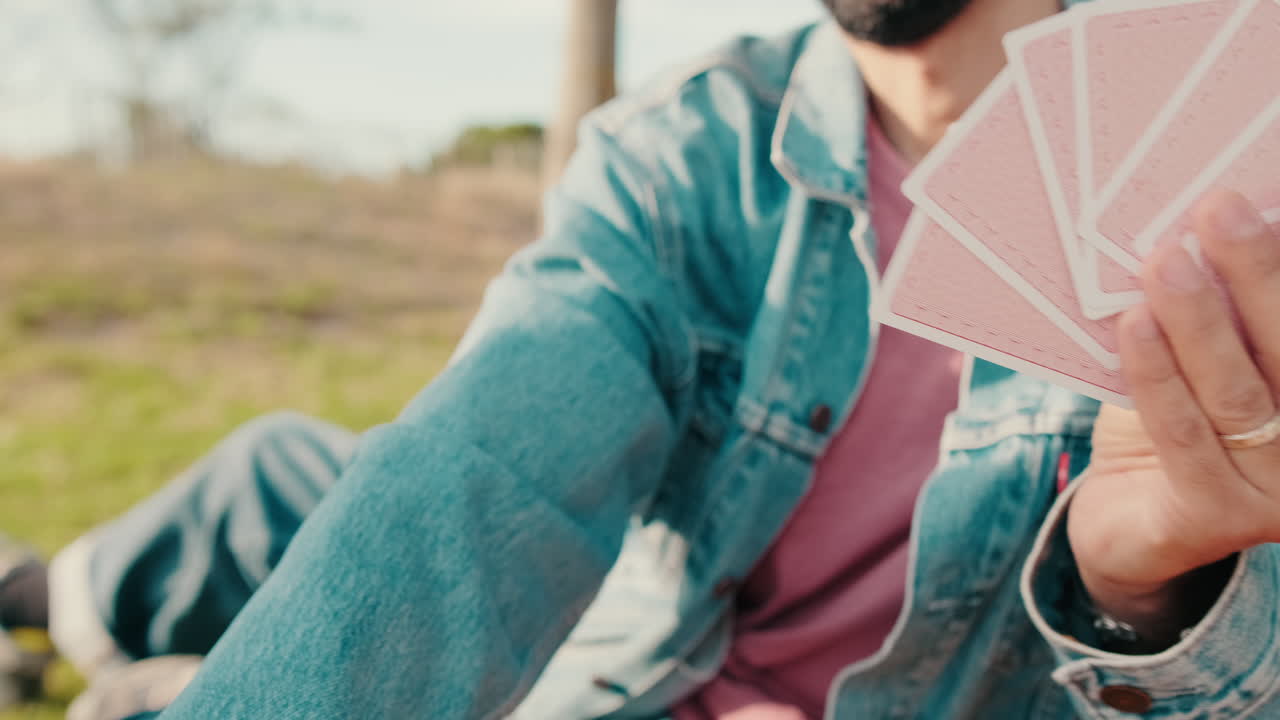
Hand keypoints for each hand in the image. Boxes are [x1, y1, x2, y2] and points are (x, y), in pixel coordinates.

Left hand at [1069, 190, 1279, 646]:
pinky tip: (1133, 324)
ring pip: (1238, 393)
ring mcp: (1278, 493)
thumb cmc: (1181, 418)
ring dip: (1200, 320)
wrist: (1130, 521)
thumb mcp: (1212, 354)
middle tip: (1219, 208)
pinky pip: (1183, 435)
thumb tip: (1222, 216)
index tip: (1268, 201)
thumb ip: (1228, 308)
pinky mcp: (1219, 518)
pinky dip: (1156, 375)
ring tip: (1165, 259)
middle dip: (1257, 274)